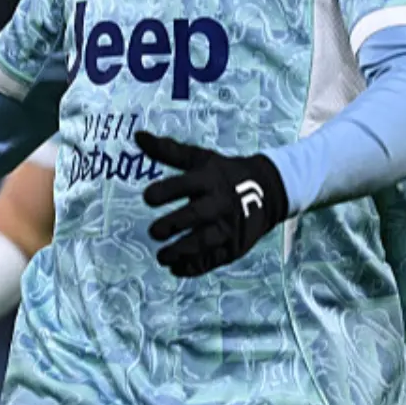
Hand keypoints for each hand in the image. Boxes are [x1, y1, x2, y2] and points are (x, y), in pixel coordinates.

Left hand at [136, 132, 289, 276]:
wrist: (268, 190)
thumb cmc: (223, 172)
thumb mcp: (200, 158)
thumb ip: (168, 151)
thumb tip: (137, 135)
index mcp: (210, 179)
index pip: (187, 183)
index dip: (167, 191)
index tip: (147, 197)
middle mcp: (221, 202)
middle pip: (197, 215)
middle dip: (174, 224)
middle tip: (153, 232)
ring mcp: (229, 226)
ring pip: (206, 241)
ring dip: (182, 251)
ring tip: (162, 257)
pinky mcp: (235, 246)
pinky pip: (214, 259)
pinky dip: (195, 266)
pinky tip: (176, 269)